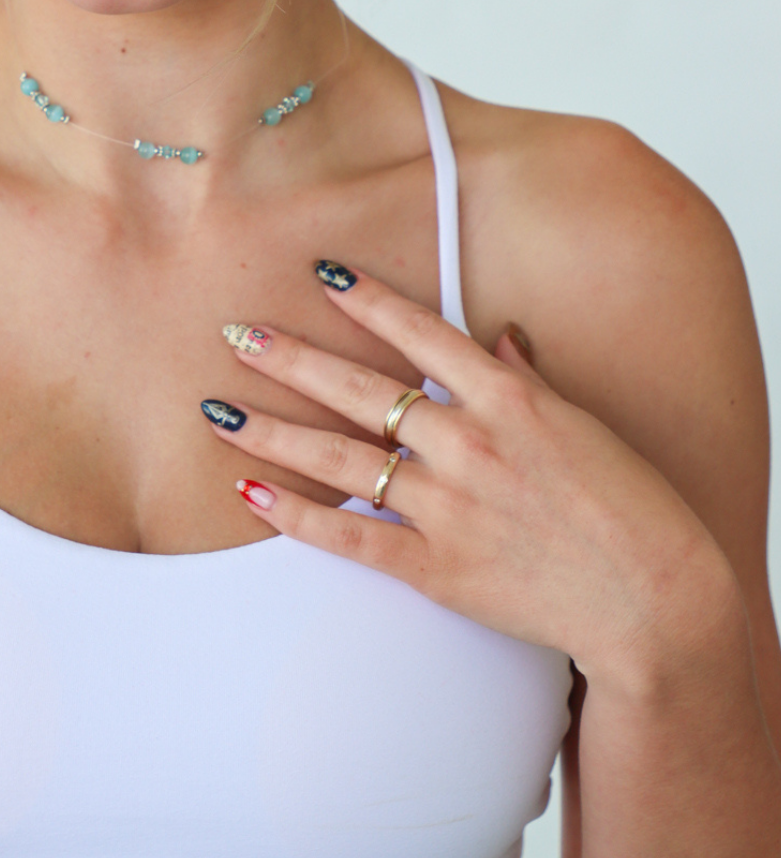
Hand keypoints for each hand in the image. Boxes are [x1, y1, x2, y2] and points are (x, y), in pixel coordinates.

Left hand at [203, 264, 728, 689]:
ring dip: (272, 431)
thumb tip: (494, 336)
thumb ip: (523, 376)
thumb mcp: (579, 421)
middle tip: (235, 331)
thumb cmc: (623, 501)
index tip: (321, 269)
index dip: (367, 299)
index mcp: (507, 398)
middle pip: (360, 389)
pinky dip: (295, 515)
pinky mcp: (435, 568)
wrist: (650, 597)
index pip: (420, 333)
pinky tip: (250, 492)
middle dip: (291, 357)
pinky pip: (349, 537)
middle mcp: (467, 443)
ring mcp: (447, 507)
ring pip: (339, 458)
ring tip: (217, 408)